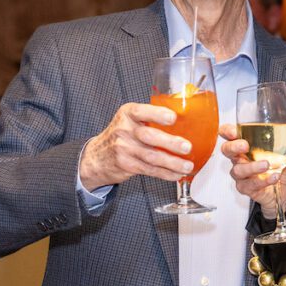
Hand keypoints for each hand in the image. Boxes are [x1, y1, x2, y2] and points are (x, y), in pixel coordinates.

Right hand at [79, 102, 195, 190]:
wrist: (97, 156)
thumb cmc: (121, 135)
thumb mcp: (130, 120)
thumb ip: (150, 117)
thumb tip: (186, 119)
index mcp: (128, 113)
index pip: (142, 111)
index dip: (158, 114)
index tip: (173, 118)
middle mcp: (124, 130)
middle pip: (149, 136)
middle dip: (170, 142)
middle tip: (186, 147)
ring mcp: (124, 149)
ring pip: (152, 156)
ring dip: (173, 163)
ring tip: (187, 166)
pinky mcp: (127, 165)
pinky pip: (150, 170)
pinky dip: (166, 173)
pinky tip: (177, 174)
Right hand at [220, 124, 285, 217]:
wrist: (282, 191)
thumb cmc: (278, 167)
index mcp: (245, 145)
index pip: (229, 135)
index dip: (227, 131)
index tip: (234, 131)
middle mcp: (239, 159)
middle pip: (226, 150)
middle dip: (234, 147)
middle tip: (245, 145)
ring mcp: (241, 175)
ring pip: (238, 170)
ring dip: (252, 167)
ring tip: (266, 164)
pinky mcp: (246, 188)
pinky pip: (251, 184)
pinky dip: (263, 181)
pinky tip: (274, 177)